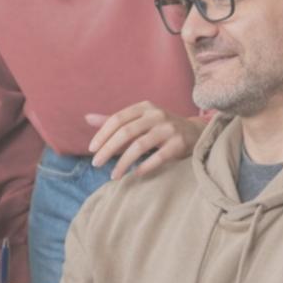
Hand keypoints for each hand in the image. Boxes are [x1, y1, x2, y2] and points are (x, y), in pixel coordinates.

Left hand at [86, 103, 203, 180]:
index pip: (118, 119)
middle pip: (126, 132)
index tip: (92, 150)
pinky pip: (159, 157)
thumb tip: (87, 118)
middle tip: (96, 164)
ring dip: (123, 162)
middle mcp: (157, 115)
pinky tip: (135, 174)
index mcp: (144, 107)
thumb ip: (115, 121)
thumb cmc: (160, 127)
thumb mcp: (139, 120)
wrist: (194, 133)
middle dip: (108, 149)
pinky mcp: (179, 143)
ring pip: (140, 146)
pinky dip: (145, 166)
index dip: (102, 134)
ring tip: (113, 175)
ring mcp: (169, 129)